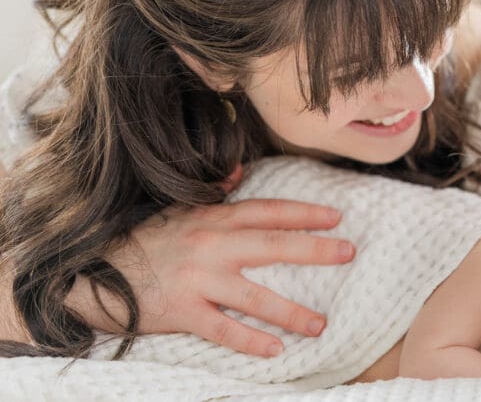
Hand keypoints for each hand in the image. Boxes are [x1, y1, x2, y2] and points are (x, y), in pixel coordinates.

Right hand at [69, 198, 353, 356]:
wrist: (90, 269)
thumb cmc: (142, 239)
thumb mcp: (177, 209)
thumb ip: (212, 194)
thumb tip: (239, 173)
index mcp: (212, 218)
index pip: (268, 211)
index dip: (303, 213)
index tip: (336, 217)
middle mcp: (210, 245)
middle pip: (272, 245)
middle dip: (314, 249)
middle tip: (349, 253)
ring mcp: (197, 279)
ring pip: (253, 296)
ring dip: (291, 310)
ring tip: (320, 324)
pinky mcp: (181, 311)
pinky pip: (222, 330)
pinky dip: (249, 340)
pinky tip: (275, 350)